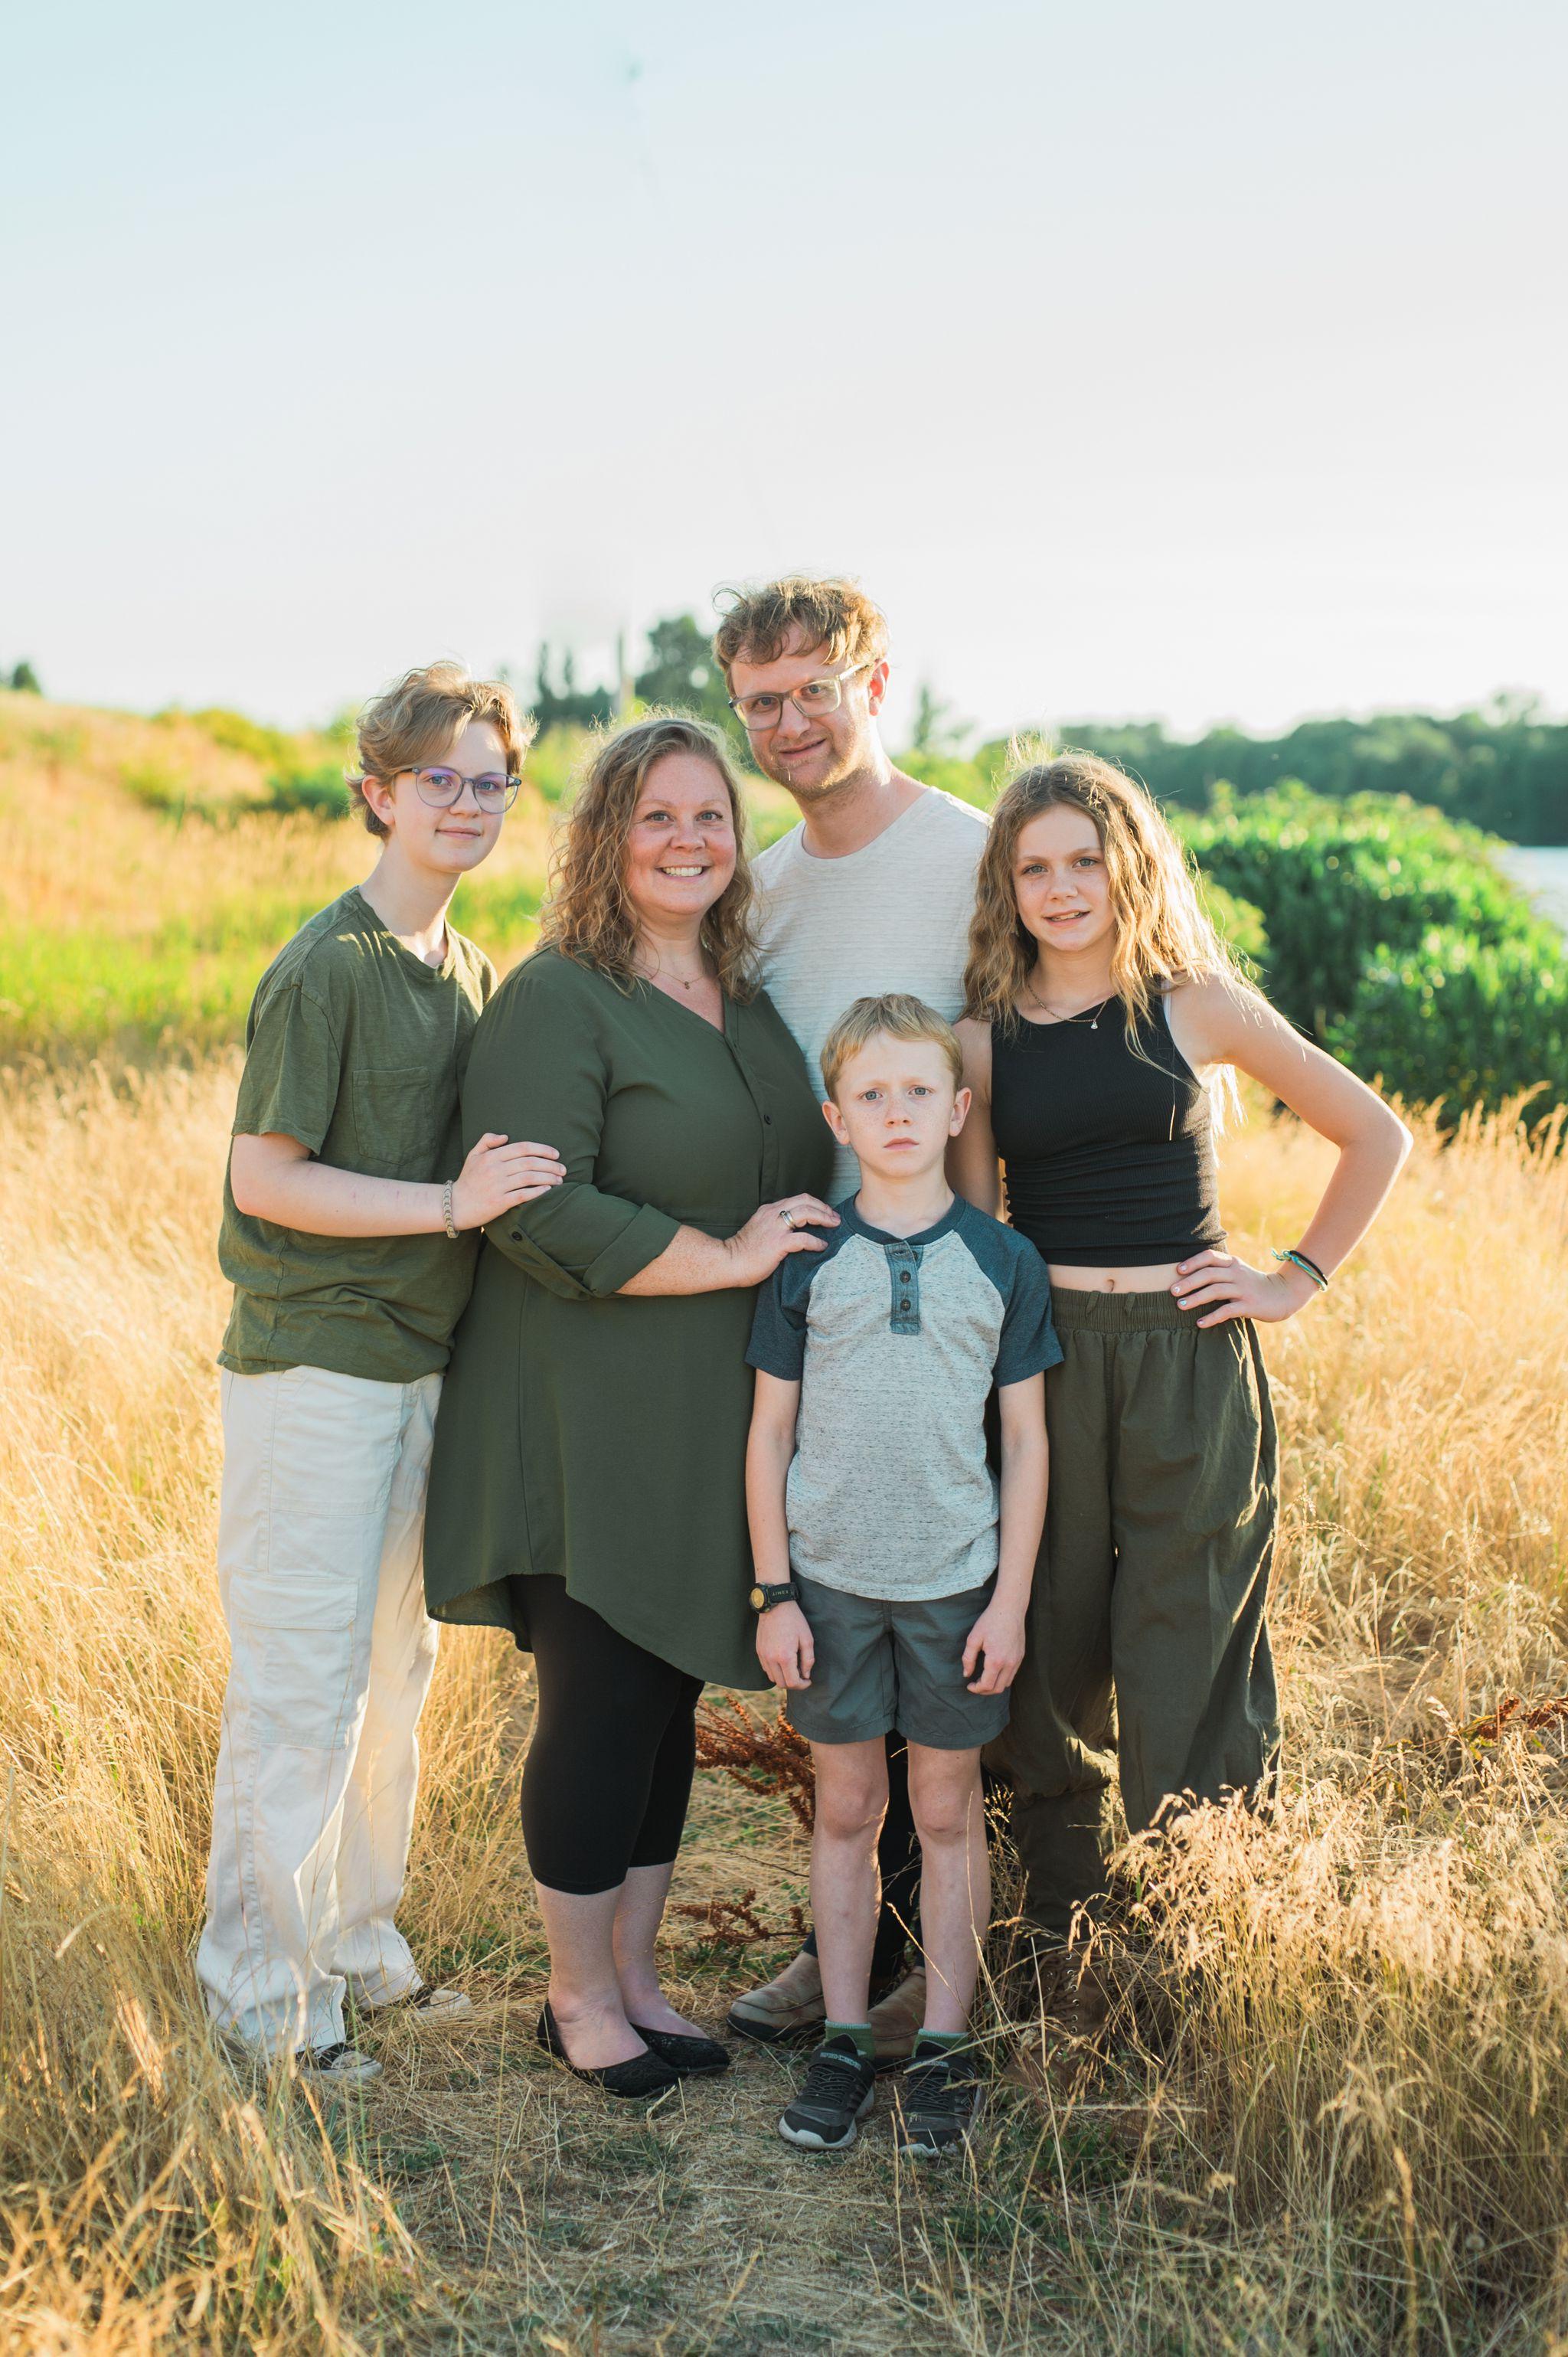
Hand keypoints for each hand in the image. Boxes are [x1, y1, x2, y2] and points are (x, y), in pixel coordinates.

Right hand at [452, 1132, 565, 1229]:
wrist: (455, 1205)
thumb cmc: (468, 1180)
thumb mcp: (473, 1156)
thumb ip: (487, 1141)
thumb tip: (505, 1136)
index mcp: (491, 1156)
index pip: (522, 1148)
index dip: (542, 1149)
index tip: (556, 1154)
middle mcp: (495, 1169)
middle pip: (529, 1162)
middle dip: (550, 1164)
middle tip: (563, 1169)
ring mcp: (497, 1186)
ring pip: (529, 1178)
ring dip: (548, 1178)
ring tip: (560, 1180)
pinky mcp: (499, 1203)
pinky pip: (523, 1195)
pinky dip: (538, 1192)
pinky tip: (548, 1190)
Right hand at [725, 1195, 839, 1285]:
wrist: (729, 1262)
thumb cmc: (744, 1251)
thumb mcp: (759, 1229)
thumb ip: (775, 1226)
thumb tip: (794, 1231)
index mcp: (768, 1210)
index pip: (798, 1199)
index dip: (816, 1204)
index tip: (826, 1213)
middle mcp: (773, 1214)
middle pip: (805, 1201)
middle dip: (824, 1208)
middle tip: (835, 1218)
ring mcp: (775, 1228)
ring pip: (806, 1213)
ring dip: (824, 1218)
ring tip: (833, 1226)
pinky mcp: (778, 1243)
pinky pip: (804, 1238)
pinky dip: (816, 1241)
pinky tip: (822, 1246)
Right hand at [756, 1599, 813, 1689]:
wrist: (775, 1605)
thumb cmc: (794, 1620)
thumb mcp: (807, 1638)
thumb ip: (808, 1659)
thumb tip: (806, 1674)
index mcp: (785, 1656)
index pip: (793, 1682)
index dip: (803, 1685)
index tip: (808, 1680)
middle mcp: (771, 1659)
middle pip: (782, 1684)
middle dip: (794, 1684)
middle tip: (802, 1676)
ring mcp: (763, 1655)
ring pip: (772, 1678)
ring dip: (783, 1678)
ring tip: (792, 1669)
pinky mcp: (759, 1651)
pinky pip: (766, 1669)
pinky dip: (775, 1671)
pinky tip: (783, 1662)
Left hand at [962, 1602, 1025, 1694]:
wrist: (1010, 1609)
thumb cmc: (990, 1621)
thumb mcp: (974, 1638)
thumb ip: (968, 1658)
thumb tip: (967, 1674)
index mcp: (996, 1660)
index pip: (987, 1685)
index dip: (976, 1689)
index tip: (969, 1685)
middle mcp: (1009, 1663)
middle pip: (998, 1689)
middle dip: (985, 1691)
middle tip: (975, 1685)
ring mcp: (1017, 1660)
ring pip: (1006, 1683)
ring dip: (994, 1686)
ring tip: (984, 1680)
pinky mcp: (1020, 1656)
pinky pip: (1012, 1674)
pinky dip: (1002, 1678)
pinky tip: (994, 1671)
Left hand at [1170, 1249, 1317, 1327]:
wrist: (1284, 1295)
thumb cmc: (1253, 1284)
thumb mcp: (1237, 1272)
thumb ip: (1219, 1271)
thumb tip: (1188, 1275)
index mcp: (1233, 1263)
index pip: (1210, 1256)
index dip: (1193, 1262)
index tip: (1177, 1270)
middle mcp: (1237, 1273)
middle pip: (1209, 1274)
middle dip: (1189, 1282)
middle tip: (1172, 1292)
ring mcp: (1244, 1289)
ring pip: (1216, 1291)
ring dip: (1196, 1299)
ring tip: (1180, 1306)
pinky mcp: (1250, 1306)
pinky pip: (1227, 1311)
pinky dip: (1212, 1317)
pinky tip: (1200, 1323)